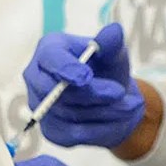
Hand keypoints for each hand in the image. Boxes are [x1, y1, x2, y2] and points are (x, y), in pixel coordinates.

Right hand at [23, 23, 145, 148]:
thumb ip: (112, 43)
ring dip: (103, 111)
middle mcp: (36, 77)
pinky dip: (100, 128)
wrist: (112, 98)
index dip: (67, 69)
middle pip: (57, 91)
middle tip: (120, 92)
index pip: (50, 59)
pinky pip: (74, 134)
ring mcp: (40, 105)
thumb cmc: (107, 68)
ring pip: (69, 114)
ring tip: (129, 105)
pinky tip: (117, 119)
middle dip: (92, 94)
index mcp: (49, 49)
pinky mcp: (50, 130)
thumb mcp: (114, 53)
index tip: (86, 77)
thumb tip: (114, 31)